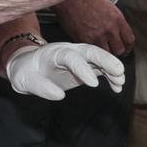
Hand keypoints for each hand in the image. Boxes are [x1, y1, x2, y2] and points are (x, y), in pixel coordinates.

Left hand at [6, 41, 123, 100]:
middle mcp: (70, 51)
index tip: (93, 84)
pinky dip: (110, 76)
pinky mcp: (84, 66)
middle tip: (119, 72)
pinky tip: (117, 86)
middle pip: (90, 51)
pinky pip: (100, 69)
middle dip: (106, 60)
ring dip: (111, 68)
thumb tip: (59, 95)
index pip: (71, 57)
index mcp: (54, 52)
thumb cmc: (25, 72)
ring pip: (98, 59)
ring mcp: (78, 58)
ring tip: (120, 82)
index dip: (83, 69)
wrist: (28, 67)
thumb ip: (41, 87)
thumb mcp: (25, 82)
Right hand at [59, 0, 133, 55]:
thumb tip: (118, 34)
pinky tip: (92, 47)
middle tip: (114, 51)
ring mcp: (97, 36)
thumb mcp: (109, 7)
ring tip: (102, 51)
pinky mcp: (84, 41)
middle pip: (120, 50)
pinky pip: (93, 52)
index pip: (129, 40)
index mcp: (118, 20)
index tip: (126, 48)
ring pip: (107, 55)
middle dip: (118, 52)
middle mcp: (109, 29)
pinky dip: (93, 51)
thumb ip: (115, 22)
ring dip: (105, 54)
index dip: (128, 46)